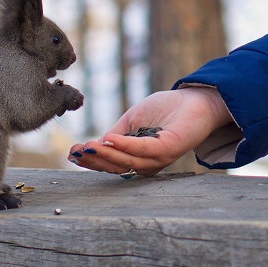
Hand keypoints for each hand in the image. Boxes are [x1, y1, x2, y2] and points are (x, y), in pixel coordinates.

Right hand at [68, 87, 232, 176]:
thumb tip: (90, 146)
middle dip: (95, 161)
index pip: (112, 164)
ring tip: (87, 146)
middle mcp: (148, 163)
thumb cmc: (166, 109)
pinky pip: (143, 150)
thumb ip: (116, 134)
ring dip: (105, 155)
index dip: (91, 160)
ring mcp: (159, 158)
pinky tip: (108, 138)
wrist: (195, 99)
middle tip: (76, 152)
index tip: (72, 153)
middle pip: (117, 167)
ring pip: (127, 162)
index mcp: (139, 158)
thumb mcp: (133, 121)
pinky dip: (124, 146)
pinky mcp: (169, 149)